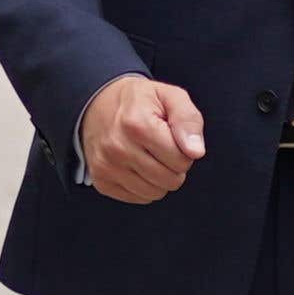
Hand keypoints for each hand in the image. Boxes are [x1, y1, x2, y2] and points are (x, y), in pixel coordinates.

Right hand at [78, 74, 207, 203]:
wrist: (97, 105)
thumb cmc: (140, 102)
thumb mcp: (170, 96)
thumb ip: (188, 120)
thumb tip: (196, 152)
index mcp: (137, 124)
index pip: (181, 160)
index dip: (185, 149)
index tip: (172, 136)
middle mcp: (118, 148)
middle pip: (170, 180)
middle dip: (174, 165)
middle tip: (162, 147)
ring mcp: (106, 167)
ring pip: (155, 193)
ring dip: (160, 178)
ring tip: (150, 156)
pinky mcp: (101, 181)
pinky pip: (139, 198)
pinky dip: (144, 185)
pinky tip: (137, 166)